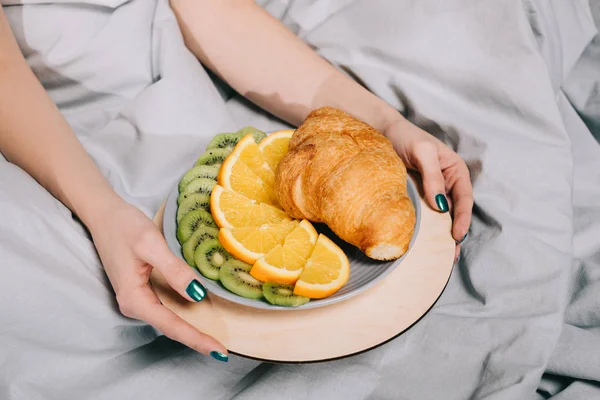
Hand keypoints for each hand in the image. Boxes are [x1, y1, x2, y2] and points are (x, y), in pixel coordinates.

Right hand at [86, 199, 228, 361]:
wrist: (104, 215)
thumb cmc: (124, 227)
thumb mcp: (151, 245)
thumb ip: (174, 270)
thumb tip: (197, 295)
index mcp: (134, 299)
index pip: (172, 325)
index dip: (197, 339)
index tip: (219, 351)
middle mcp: (134, 304)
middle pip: (171, 328)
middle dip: (196, 340)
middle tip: (223, 351)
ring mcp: (138, 299)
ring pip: (169, 320)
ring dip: (191, 330)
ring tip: (215, 341)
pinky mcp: (142, 291)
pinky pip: (166, 309)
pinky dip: (184, 316)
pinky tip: (199, 318)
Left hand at [384, 118, 472, 260]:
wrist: (382, 132)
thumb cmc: (405, 137)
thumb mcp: (422, 152)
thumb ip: (433, 175)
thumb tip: (441, 204)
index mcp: (455, 171)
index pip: (464, 198)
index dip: (463, 218)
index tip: (457, 235)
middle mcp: (447, 183)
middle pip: (455, 212)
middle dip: (455, 234)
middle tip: (450, 255)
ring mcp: (432, 191)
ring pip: (441, 216)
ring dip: (441, 235)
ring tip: (440, 256)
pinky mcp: (417, 196)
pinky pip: (425, 214)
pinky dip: (426, 229)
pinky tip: (423, 242)